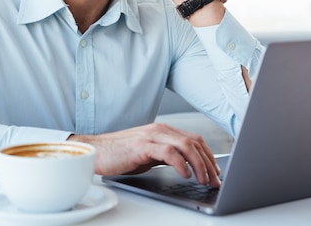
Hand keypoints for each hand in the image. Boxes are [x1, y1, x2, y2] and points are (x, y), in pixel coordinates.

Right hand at [70, 123, 220, 187]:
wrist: (94, 152)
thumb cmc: (119, 154)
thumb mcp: (149, 155)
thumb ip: (166, 156)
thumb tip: (187, 167)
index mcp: (162, 131)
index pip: (194, 140)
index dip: (209, 156)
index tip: (216, 172)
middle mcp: (159, 130)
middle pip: (194, 142)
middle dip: (209, 163)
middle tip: (215, 181)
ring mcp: (151, 136)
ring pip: (186, 145)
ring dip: (199, 164)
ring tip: (204, 180)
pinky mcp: (142, 146)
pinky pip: (168, 152)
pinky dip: (181, 163)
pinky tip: (185, 174)